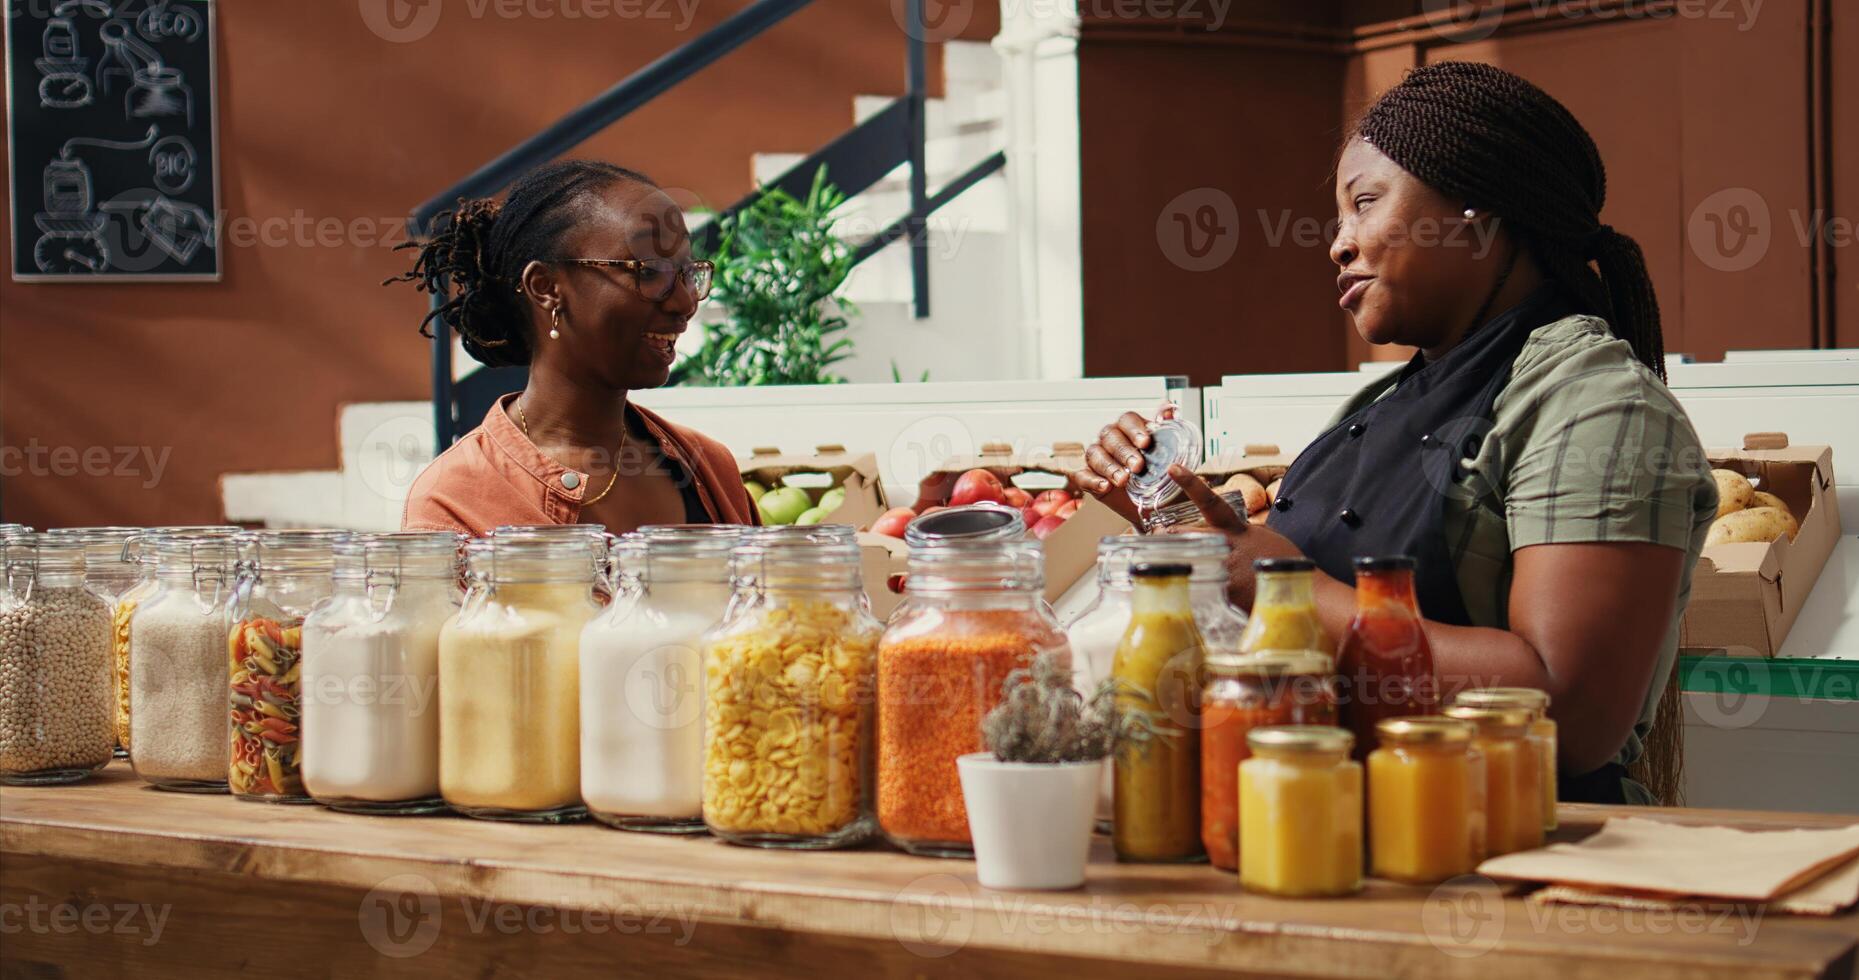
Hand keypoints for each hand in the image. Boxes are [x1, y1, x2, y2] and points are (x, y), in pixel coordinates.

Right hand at [1078, 407, 1173, 524]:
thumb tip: (1168, 410)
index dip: (1135, 430)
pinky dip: (1092, 481)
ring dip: (1109, 467)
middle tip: (1137, 466)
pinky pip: (1082, 476)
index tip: (1146, 443)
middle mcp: (1112, 440)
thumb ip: (1169, 429)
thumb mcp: (1171, 454)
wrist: (1155, 504)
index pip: (1128, 420)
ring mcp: (1098, 458)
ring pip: (1095, 454)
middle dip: (1124, 451)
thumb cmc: (1160, 476)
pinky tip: (1104, 486)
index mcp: (1131, 430)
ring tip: (1123, 480)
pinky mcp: (1088, 478)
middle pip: (1110, 435)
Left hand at [1165, 464, 1303, 610]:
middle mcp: (1228, 545)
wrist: (1305, 587)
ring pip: (1186, 560)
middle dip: (1165, 535)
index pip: (1211, 501)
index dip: (1190, 483)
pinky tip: (1181, 596)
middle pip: (1186, 533)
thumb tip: (1230, 539)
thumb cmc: (1286, 563)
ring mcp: (1225, 568)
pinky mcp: (1226, 591)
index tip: (1173, 468)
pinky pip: (1198, 589)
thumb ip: (1242, 537)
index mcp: (1237, 530)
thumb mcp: (1264, 540)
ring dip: (1172, 562)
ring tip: (1157, 566)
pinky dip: (1190, 591)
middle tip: (1151, 536)